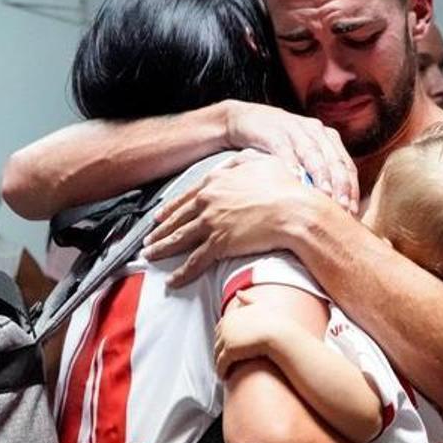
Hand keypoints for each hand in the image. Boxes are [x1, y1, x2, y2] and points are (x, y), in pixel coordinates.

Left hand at [142, 151, 332, 285]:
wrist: (294, 210)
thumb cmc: (284, 186)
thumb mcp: (261, 162)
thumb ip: (241, 162)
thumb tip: (232, 164)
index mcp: (215, 182)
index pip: (186, 197)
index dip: (170, 209)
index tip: (160, 217)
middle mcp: (208, 202)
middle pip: (177, 219)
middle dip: (160, 231)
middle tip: (147, 240)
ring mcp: (211, 223)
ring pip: (179, 239)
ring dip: (162, 250)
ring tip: (150, 257)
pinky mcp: (219, 244)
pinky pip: (195, 261)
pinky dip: (181, 273)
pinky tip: (172, 280)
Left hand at [214, 290, 287, 377]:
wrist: (279, 334)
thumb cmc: (273, 321)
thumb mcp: (260, 305)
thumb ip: (248, 299)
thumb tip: (238, 291)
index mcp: (231, 315)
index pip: (220, 329)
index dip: (223, 339)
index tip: (227, 348)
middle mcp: (225, 325)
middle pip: (217, 341)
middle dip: (219, 351)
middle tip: (222, 362)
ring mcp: (226, 338)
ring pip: (217, 354)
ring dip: (218, 363)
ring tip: (223, 371)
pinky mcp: (229, 351)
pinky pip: (221, 364)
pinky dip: (221, 371)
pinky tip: (224, 377)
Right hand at [221, 100, 357, 214]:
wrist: (245, 120)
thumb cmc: (278, 146)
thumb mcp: (302, 158)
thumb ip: (318, 176)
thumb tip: (335, 210)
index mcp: (328, 139)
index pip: (347, 166)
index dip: (353, 189)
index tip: (354, 213)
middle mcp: (316, 131)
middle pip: (335, 160)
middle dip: (341, 185)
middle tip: (344, 208)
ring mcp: (296, 129)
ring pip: (313, 153)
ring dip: (321, 175)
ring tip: (325, 196)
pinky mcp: (274, 131)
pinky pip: (284, 149)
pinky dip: (290, 164)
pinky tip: (294, 180)